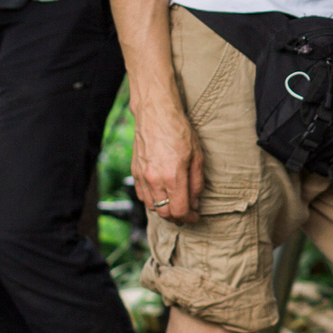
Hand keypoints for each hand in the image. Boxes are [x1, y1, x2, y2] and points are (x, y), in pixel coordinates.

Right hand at [132, 102, 204, 226]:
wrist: (156, 114)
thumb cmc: (179, 131)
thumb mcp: (197, 157)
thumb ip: (196, 183)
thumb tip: (195, 204)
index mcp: (173, 176)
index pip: (180, 211)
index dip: (189, 218)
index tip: (195, 216)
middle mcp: (155, 180)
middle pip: (164, 213)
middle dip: (177, 217)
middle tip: (187, 212)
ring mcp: (142, 176)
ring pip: (151, 207)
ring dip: (164, 209)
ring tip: (175, 203)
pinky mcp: (135, 172)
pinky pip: (142, 196)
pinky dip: (152, 200)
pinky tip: (161, 193)